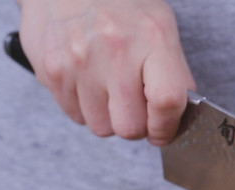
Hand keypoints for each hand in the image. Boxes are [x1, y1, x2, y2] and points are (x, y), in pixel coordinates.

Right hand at [18, 0, 194, 145]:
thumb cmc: (122, 7)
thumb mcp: (161, 28)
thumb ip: (176, 73)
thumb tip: (181, 115)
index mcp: (151, 40)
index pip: (166, 101)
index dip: (166, 127)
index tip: (163, 132)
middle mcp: (114, 52)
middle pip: (130, 127)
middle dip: (137, 126)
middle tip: (136, 109)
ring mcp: (79, 63)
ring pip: (101, 128)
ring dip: (109, 118)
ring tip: (111, 90)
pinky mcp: (52, 71)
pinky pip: (75, 116)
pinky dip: (86, 108)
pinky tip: (90, 83)